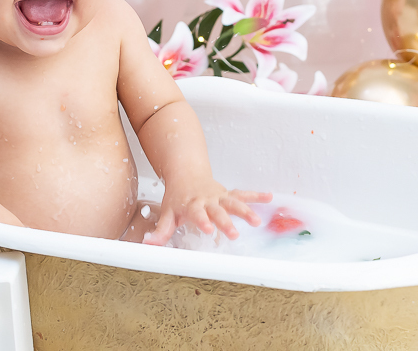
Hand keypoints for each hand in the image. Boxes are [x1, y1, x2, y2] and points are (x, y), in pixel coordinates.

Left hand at [143, 180, 272, 245]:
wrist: (186, 173)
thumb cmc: (177, 196)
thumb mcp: (168, 213)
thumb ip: (161, 231)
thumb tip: (148, 245)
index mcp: (193, 205)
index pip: (198, 214)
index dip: (203, 221)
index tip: (208, 229)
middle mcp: (208, 200)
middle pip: (218, 211)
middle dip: (226, 222)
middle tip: (234, 234)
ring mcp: (220, 196)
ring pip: (234, 202)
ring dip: (246, 211)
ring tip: (256, 221)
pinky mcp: (228, 194)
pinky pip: (243, 194)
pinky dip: (256, 196)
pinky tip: (269, 198)